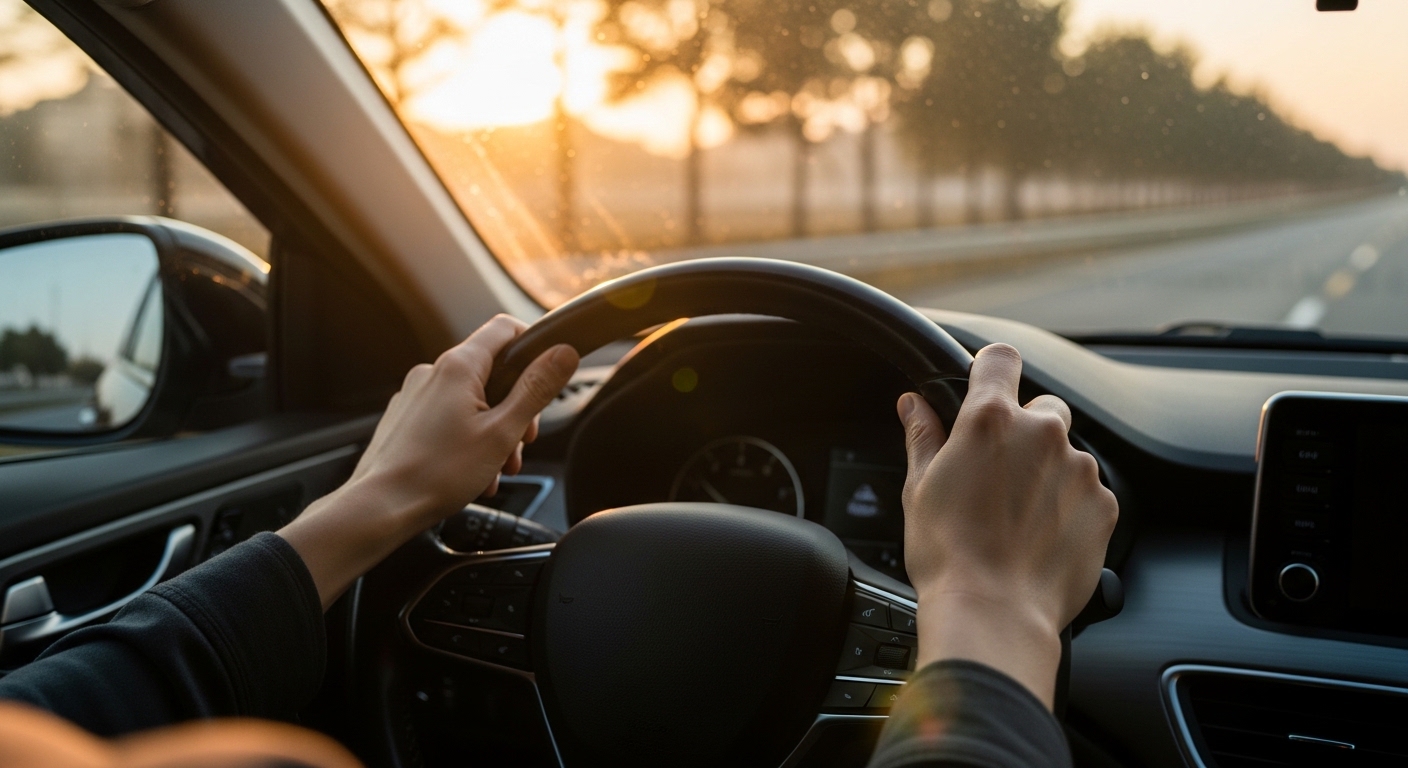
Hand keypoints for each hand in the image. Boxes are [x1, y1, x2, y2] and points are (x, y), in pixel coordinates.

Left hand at [280, 315, 578, 607]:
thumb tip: (563, 354)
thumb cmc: (437, 474)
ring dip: (493, 430)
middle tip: (521, 442)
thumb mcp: (503, 432)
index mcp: (458, 367)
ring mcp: (415, 395)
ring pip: (471, 400)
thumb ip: (536, 389)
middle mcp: (432, 372)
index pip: (505, 328)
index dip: (532, 346)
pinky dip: (467, 439)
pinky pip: (447, 417)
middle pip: (491, 372)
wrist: (381, 507)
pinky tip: (472, 472)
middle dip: (515, 407)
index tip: (546, 375)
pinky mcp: (405, 418)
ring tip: (495, 467)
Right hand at [896, 343, 1116, 708]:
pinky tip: (1041, 536)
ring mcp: (1079, 469)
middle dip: (1024, 432)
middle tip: (998, 476)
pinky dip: (1069, 506)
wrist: (995, 614)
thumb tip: (913, 406)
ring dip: (1047, 473)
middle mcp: (1042, 433)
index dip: (991, 372)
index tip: (985, 389)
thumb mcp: (920, 488)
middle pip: (1042, 408)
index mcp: (990, 420)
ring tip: (1018, 518)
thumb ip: (923, 436)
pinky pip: (1088, 491)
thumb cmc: (949, 556)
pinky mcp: (1105, 505)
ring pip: (1066, 453)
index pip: (1000, 359)